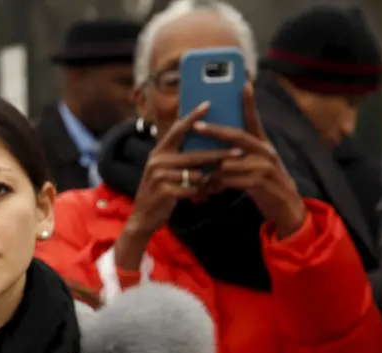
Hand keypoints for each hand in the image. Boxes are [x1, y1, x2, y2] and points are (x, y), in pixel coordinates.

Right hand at [115, 102, 236, 269]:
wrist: (143, 217)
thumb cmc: (161, 191)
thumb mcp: (165, 169)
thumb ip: (179, 155)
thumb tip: (205, 141)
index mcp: (159, 151)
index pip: (178, 129)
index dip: (193, 117)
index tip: (208, 104)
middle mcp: (157, 160)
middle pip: (195, 154)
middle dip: (219, 154)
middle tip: (238, 152)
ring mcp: (159, 176)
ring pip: (195, 174)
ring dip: (205, 180)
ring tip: (211, 184)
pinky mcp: (164, 191)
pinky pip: (191, 189)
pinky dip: (196, 192)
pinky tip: (196, 195)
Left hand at [196, 84, 307, 238]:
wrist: (285, 206)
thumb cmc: (264, 185)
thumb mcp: (254, 166)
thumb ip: (239, 156)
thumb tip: (216, 154)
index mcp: (263, 144)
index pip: (254, 120)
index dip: (249, 103)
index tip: (244, 84)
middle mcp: (265, 150)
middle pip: (236, 136)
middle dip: (214, 131)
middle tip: (196, 126)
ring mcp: (265, 165)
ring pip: (228, 162)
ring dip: (212, 173)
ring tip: (202, 182)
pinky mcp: (261, 181)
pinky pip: (231, 179)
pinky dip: (218, 185)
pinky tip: (211, 191)